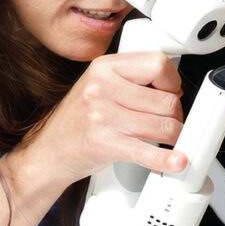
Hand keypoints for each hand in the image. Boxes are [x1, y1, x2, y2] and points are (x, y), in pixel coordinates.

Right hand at [22, 51, 186, 185]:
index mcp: (104, 67)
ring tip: (167, 140)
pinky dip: (166, 160)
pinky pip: (146, 151)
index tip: (171, 92)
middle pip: (166, 99)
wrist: (48, 151)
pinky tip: (176, 162)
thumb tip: (173, 88)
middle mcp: (102, 87)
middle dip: (175, 115)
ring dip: (174, 137)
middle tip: (169, 122)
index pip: (158, 63)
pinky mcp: (104, 143)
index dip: (172, 81)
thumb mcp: (99, 85)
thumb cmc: (78, 120)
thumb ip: (131, 79)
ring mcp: (102, 115)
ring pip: (164, 125)